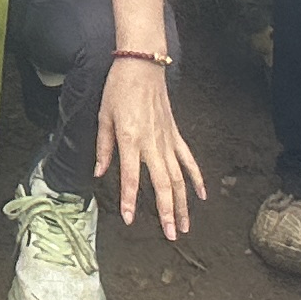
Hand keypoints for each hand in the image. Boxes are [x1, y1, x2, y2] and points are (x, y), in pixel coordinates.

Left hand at [96, 56, 202, 239]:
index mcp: (130, 139)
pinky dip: (197, 178)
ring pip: (179, 178)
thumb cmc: (118, 89)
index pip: (130, 176)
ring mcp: (167, 140)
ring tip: (185, 226)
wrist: (142, 64)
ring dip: (183, 203)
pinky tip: (201, 195)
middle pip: (163, 184)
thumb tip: (98, 172)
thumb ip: (103, 147)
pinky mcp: (175, 134)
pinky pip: (188, 160)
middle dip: (167, 211)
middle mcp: (152, 143)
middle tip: (171, 235)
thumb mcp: (103, 116)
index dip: (130, 199)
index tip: (129, 219)